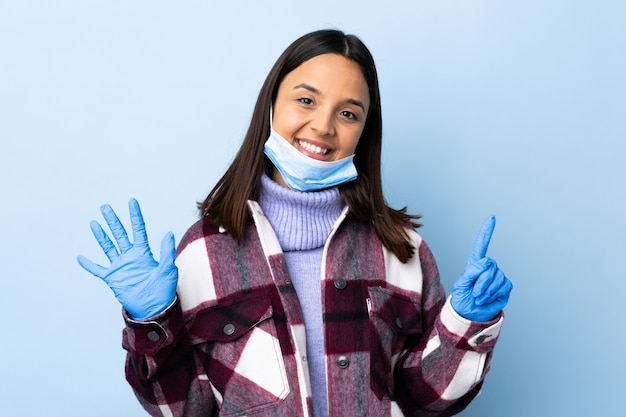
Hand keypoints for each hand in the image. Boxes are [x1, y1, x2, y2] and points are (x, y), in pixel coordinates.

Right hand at [77, 198, 177, 319]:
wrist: (154, 308)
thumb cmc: (164, 289)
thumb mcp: (168, 269)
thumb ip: (166, 252)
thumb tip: (168, 233)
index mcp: (144, 252)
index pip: (138, 229)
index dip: (135, 216)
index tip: (132, 202)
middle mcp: (130, 256)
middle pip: (120, 234)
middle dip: (113, 221)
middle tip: (105, 207)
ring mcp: (121, 266)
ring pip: (108, 247)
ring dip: (101, 236)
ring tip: (94, 223)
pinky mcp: (113, 278)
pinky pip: (98, 270)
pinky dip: (89, 264)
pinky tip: (80, 257)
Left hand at [451, 215, 512, 321]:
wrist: (470, 316)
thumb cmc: (462, 300)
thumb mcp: (461, 284)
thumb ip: (471, 272)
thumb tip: (485, 264)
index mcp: (475, 265)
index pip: (482, 245)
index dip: (487, 232)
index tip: (492, 217)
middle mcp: (488, 269)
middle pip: (489, 264)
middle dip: (481, 280)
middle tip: (475, 292)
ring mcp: (497, 277)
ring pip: (496, 276)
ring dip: (486, 289)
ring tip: (479, 297)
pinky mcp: (505, 287)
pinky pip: (503, 285)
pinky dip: (493, 293)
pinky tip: (488, 299)